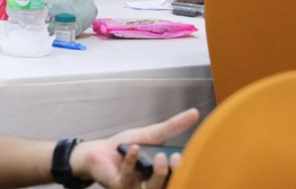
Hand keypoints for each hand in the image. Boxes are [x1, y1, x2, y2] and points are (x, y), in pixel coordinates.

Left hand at [70, 108, 199, 188]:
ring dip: (157, 173)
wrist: (101, 152)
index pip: (178, 177)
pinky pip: (127, 179)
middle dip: (173, 173)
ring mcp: (136, 188)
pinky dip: (131, 162)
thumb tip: (195, 113)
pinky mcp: (119, 187)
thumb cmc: (127, 146)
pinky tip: (134, 149)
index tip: (186, 156)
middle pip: (167, 185)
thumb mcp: (152, 134)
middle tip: (176, 159)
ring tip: (159, 156)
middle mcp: (152, 185)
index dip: (183, 170)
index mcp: (162, 175)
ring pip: (151, 187)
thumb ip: (173, 126)